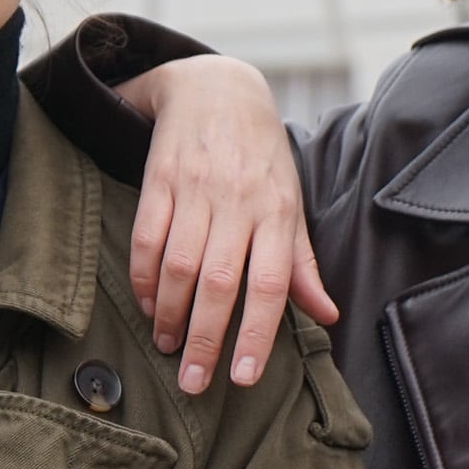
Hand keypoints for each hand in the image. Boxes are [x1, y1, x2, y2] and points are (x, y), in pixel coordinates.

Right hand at [119, 54, 337, 394]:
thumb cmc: (260, 155)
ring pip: (179, 264)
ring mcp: (196, 188)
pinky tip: (146, 304)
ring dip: (169, 313)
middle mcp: (238, 200)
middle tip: (194, 381)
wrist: (217, 87)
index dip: (255, 333)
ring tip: (166, 346)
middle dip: (204, 339)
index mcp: (277, 211)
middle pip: (220, 282)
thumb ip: (301, 262)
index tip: (243, 377)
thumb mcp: (290, 201)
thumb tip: (326, 315)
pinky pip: (146, 237)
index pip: (269, 284)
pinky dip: (143, 277)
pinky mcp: (160, 178)